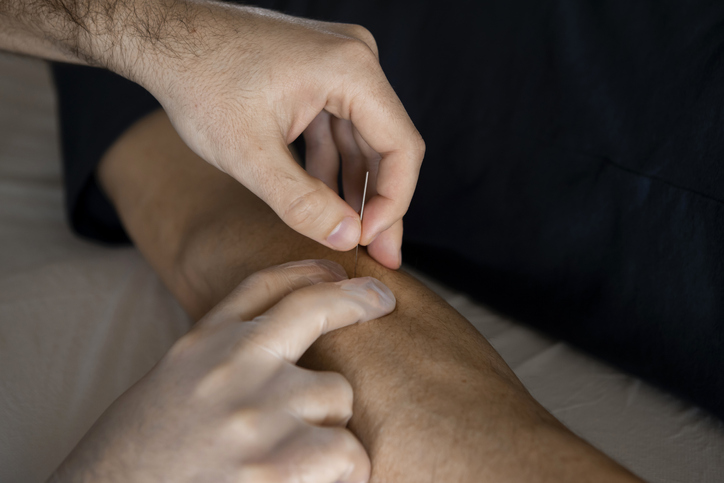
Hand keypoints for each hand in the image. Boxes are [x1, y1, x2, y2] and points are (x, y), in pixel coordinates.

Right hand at [49, 259, 395, 482]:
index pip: (261, 286)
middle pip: (314, 308)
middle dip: (356, 301)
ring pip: (337, 394)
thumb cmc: (138, 462)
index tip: (335, 271)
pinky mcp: (279, 463)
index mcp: (199, 347)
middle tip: (380, 299)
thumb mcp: (170, 390)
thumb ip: (219, 365)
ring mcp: (257, 409)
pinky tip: (314, 481)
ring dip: (331, 425)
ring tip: (297, 457)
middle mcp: (230, 364)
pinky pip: (349, 452)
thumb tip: (279, 355)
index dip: (306, 269)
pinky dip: (343, 473)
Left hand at [133, 5, 423, 268]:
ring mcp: (339, 64)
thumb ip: (301, 203)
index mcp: (350, 70)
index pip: (401, 146)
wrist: (163, 38)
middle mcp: (356, 59)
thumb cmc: (198, 81)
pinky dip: (332, 163)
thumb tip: (348, 238)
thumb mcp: (249, 155)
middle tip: (378, 253)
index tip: (372, 242)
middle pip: (387, 144)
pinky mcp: (320, 74)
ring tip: (347, 232)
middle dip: (378, 201)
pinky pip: (340, 126)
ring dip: (354, 186)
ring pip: (364, 138)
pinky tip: (323, 198)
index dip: (393, 202)